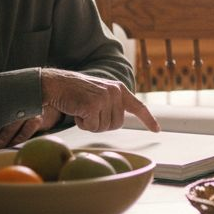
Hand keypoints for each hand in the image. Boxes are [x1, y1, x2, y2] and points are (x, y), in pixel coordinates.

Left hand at [0, 105, 59, 149]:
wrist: (49, 94)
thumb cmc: (24, 103)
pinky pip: (28, 129)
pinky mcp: (37, 118)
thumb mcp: (11, 102)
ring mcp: (25, 112)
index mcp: (3, 103)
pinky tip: (13, 144)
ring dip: (2, 137)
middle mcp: (13, 107)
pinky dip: (20, 137)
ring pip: (11, 126)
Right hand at [40, 68, 159, 132]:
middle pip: (117, 125)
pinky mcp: (93, 105)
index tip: (156, 130)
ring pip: (104, 127)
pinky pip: (92, 127)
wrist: (56, 84)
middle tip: (89, 112)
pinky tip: (77, 111)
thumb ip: (112, 104)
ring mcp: (105, 98)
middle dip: (102, 124)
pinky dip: (83, 124)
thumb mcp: (100, 94)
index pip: (138, 106)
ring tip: (82, 109)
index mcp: (119, 89)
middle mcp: (115, 92)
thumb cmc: (75, 92)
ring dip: (91, 124)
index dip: (148, 120)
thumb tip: (119, 121)